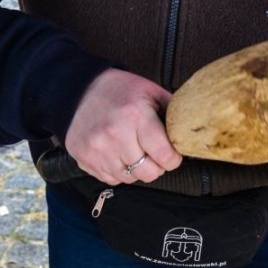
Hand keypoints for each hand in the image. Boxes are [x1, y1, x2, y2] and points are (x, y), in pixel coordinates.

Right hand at [64, 69, 182, 184]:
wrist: (77, 89)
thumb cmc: (119, 90)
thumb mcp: (150, 91)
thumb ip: (172, 111)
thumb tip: (190, 132)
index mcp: (136, 116)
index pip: (165, 155)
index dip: (173, 158)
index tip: (172, 153)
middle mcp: (115, 136)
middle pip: (148, 172)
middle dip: (156, 166)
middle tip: (154, 154)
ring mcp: (97, 150)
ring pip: (130, 178)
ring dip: (136, 169)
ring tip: (134, 151)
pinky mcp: (84, 159)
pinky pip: (111, 179)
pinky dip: (118, 171)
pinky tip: (117, 154)